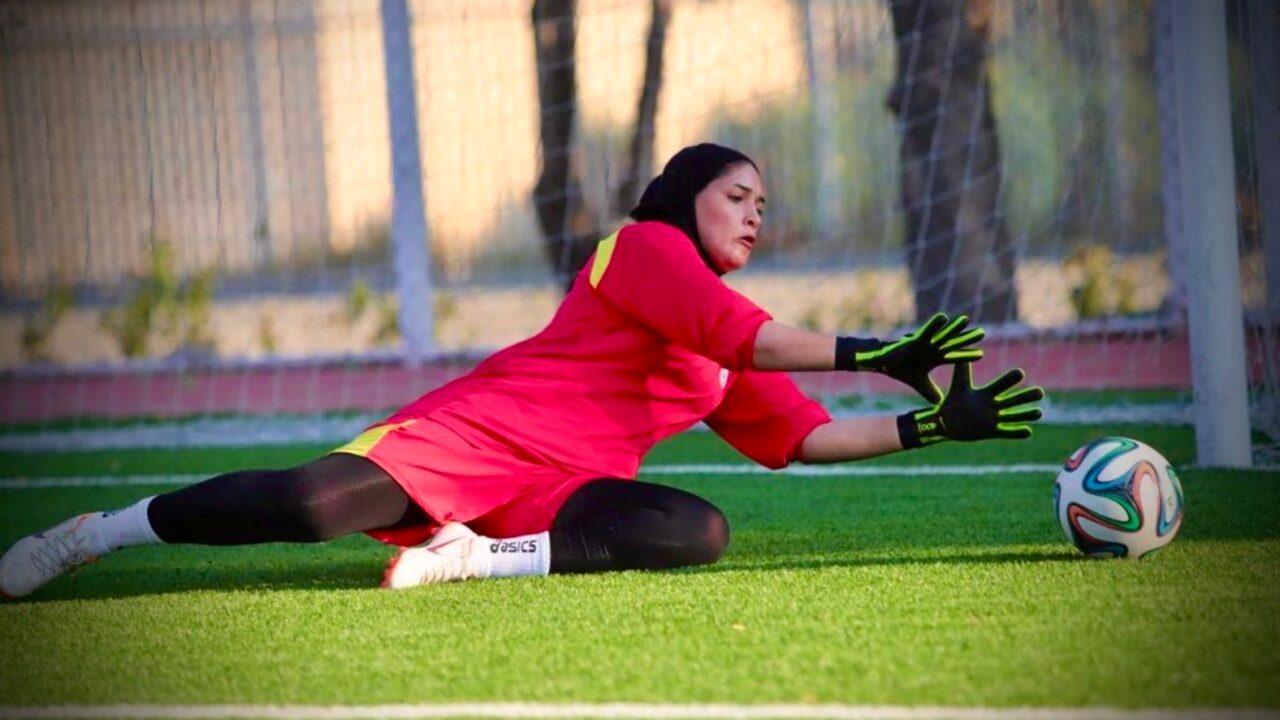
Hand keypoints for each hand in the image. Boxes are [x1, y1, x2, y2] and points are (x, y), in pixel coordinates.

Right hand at [842, 313, 984, 402]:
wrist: (884, 363)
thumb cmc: (902, 369)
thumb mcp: (919, 383)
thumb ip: (930, 391)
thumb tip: (939, 404)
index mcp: (935, 358)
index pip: (955, 357)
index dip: (967, 355)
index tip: (981, 354)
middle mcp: (933, 348)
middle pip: (953, 343)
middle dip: (967, 338)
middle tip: (982, 333)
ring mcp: (925, 343)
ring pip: (943, 334)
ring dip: (954, 328)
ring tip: (966, 320)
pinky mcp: (914, 339)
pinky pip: (926, 331)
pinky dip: (935, 325)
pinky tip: (944, 318)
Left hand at [898, 362, 1044, 446]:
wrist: (947, 423)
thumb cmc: (953, 402)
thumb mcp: (958, 386)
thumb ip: (961, 370)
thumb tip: (961, 348)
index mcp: (986, 394)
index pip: (1000, 385)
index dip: (1009, 380)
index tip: (1020, 373)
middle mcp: (993, 406)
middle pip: (1012, 400)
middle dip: (1025, 397)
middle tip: (1040, 392)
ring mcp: (994, 419)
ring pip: (1014, 416)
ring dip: (1026, 414)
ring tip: (1039, 412)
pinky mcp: (992, 432)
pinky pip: (1007, 433)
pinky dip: (1017, 432)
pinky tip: (1028, 431)